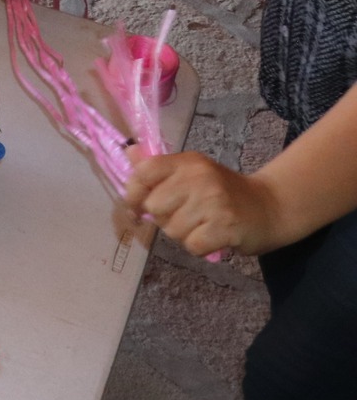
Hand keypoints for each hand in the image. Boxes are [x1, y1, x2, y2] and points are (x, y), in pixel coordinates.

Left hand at [121, 151, 283, 256]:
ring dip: (184, 234)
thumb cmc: (224, 191)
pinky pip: (192, 246)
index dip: (134, 192)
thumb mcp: (193, 171)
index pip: (144, 172)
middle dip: (164, 218)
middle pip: (154, 207)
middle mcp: (199, 178)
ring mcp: (213, 202)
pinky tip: (213, 238)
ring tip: (203, 225)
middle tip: (186, 216)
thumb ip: (160, 167)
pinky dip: (199, 248)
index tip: (139, 205)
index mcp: (187, 162)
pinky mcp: (225, 227)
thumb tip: (129, 152)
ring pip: (172, 230)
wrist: (271, 207)